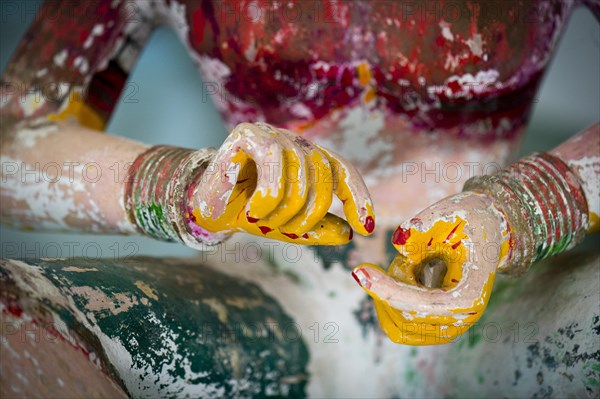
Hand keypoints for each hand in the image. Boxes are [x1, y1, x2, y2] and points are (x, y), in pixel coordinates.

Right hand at [187, 122, 374, 244]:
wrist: (207, 208)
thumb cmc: (249, 213)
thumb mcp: (290, 227)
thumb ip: (319, 229)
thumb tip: (349, 234)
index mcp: (309, 159)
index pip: (343, 170)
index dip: (358, 198)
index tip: (364, 228)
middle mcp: (295, 142)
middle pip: (323, 175)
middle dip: (310, 213)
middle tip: (291, 231)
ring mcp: (273, 134)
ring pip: (300, 173)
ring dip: (286, 210)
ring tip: (266, 221)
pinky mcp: (248, 134)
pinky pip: (273, 162)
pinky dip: (268, 196)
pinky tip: (254, 211)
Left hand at [352, 192, 508, 344]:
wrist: (485, 231)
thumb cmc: (466, 220)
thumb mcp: (448, 214)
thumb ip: (423, 226)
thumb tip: (399, 245)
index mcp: (469, 296)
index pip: (420, 304)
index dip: (387, 289)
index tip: (358, 271)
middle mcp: (461, 319)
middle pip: (404, 319)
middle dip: (388, 288)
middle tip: (398, 259)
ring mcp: (448, 327)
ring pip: (397, 326)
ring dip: (389, 295)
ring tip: (407, 266)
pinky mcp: (435, 327)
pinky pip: (398, 324)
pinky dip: (392, 300)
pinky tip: (406, 276)